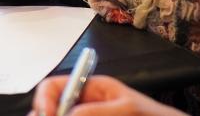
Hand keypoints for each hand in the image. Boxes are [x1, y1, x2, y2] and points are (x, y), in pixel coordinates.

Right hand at [28, 75, 184, 115]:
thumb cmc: (154, 115)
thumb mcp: (128, 109)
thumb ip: (100, 110)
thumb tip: (71, 113)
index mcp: (90, 88)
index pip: (55, 86)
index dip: (45, 100)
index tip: (48, 115)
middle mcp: (84, 105)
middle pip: (51, 108)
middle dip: (46, 115)